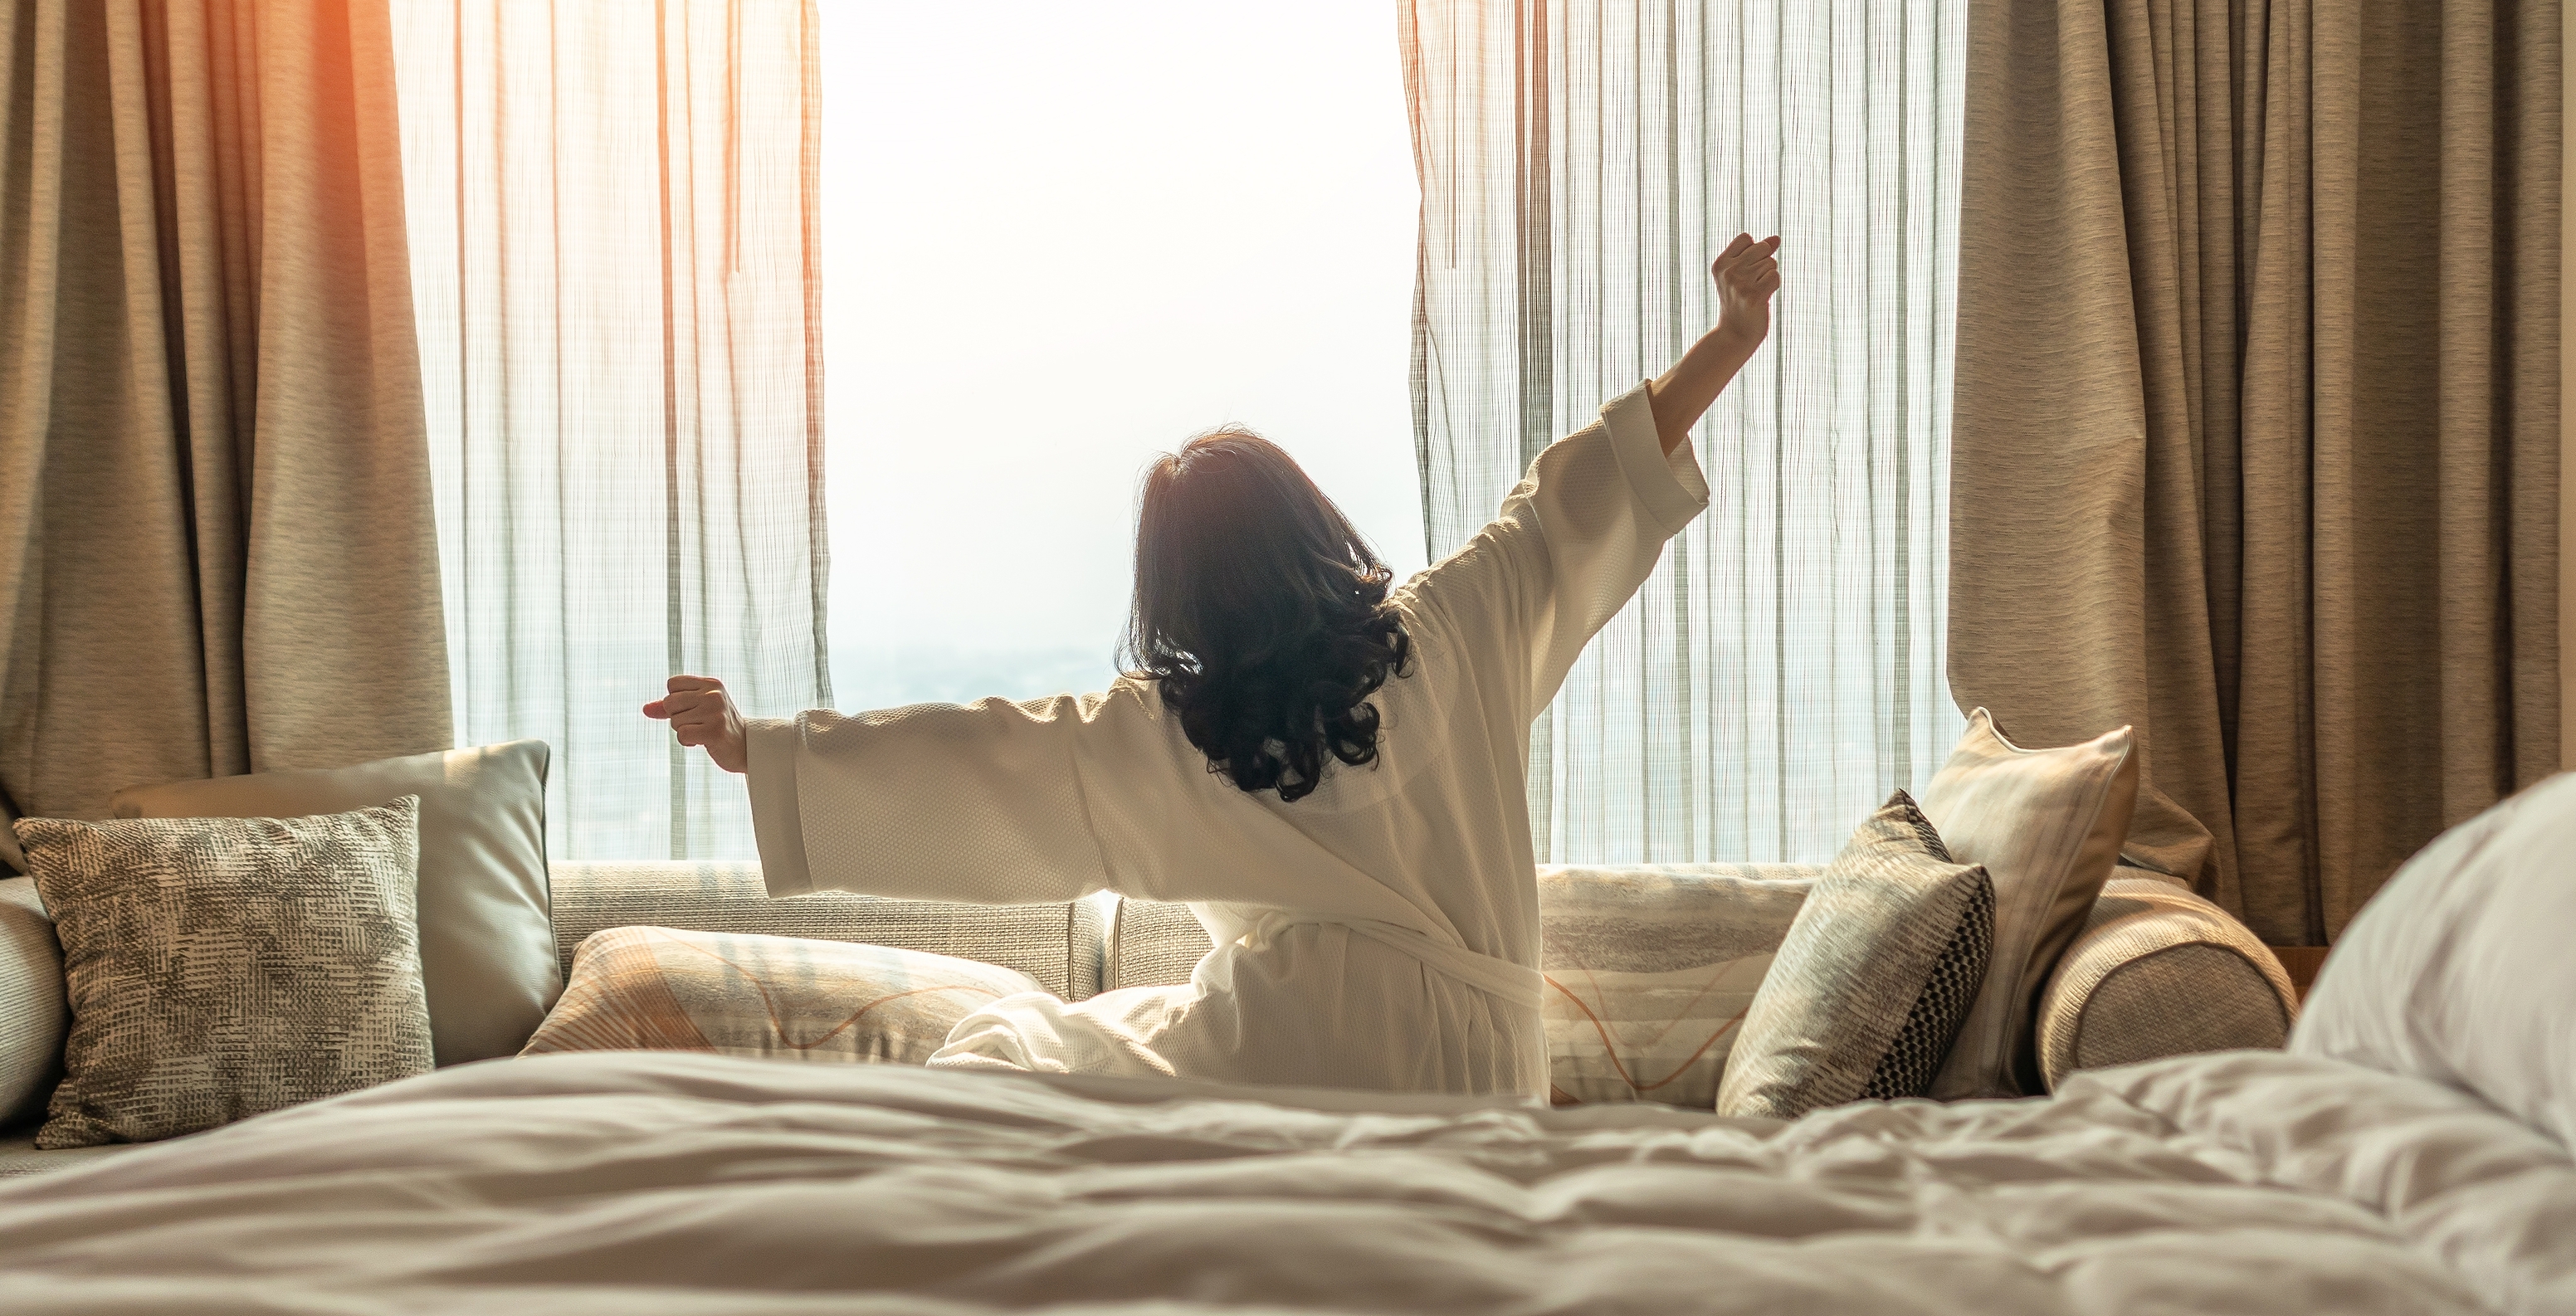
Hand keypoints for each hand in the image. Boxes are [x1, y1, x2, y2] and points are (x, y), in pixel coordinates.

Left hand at [644, 675, 747, 773]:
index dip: (675, 700)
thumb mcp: (697, 709)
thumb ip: (671, 707)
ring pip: (675, 721)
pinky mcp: (714, 731)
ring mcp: (715, 712)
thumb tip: (645, 709)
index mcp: (711, 683)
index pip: (672, 684)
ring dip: (684, 731)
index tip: (692, 709)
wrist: (746, 747)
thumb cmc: (718, 726)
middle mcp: (713, 694)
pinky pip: (682, 735)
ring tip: (702, 732)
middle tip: (697, 723)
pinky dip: (687, 742)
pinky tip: (702, 741)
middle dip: (677, 717)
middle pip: (669, 702)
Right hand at [1711, 233, 1780, 349]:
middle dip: (1764, 264)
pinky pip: (1775, 277)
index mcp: (1720, 264)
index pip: (1746, 238)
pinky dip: (1774, 287)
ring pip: (1771, 263)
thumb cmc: (1740, 302)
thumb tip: (1777, 238)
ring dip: (1769, 278)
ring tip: (1756, 293)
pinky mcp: (1753, 295)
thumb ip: (1758, 254)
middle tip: (1752, 284)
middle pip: (1762, 248)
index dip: (1754, 251)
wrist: (1735, 335)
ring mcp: (1740, 284)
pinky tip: (1763, 298)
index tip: (1746, 270)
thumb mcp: (1743, 274)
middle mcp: (1728, 272)